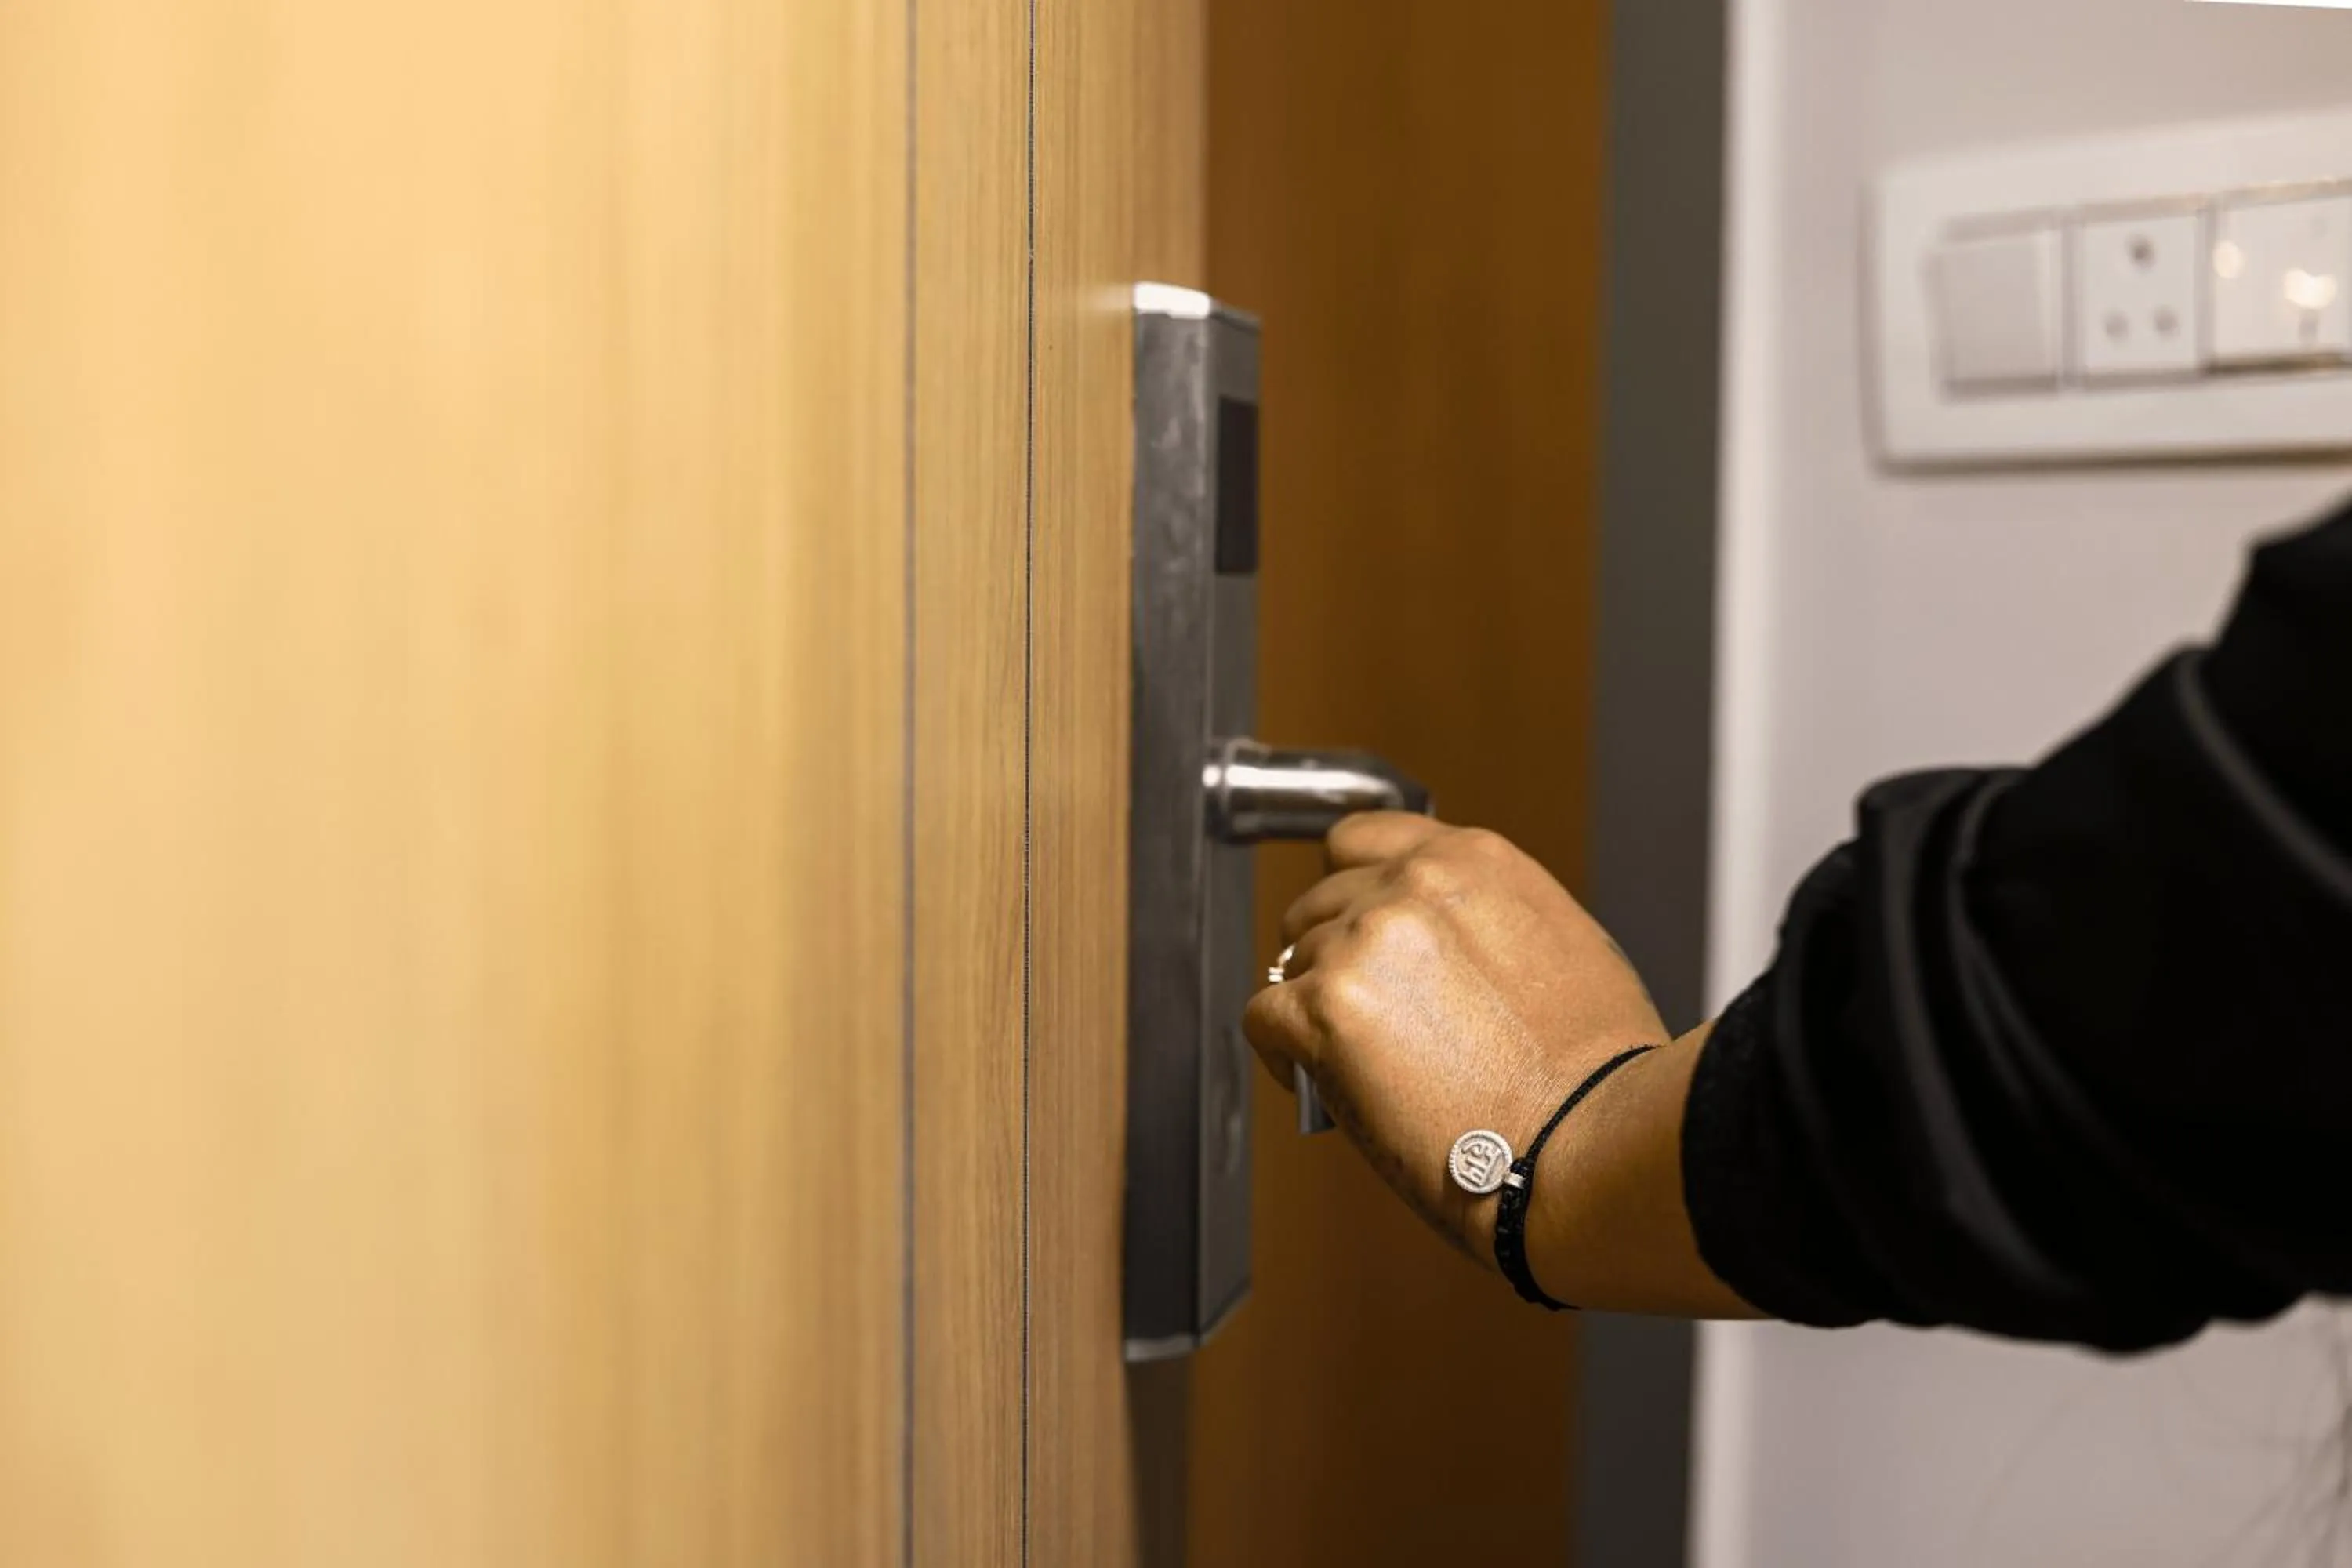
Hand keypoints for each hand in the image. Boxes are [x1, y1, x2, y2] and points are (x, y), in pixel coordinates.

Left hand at [1242, 814, 1667, 1264]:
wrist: (1590, 1140)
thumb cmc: (1595, 1067)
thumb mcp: (1558, 942)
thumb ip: (1482, 917)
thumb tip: (1438, 940)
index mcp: (1470, 859)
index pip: (1362, 840)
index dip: (1348, 888)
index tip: (1350, 925)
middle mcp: (1409, 885)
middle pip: (1319, 905)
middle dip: (1330, 955)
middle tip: (1358, 1013)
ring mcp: (1363, 943)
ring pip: (1292, 963)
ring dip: (1313, 1006)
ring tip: (1352, 1060)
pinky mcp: (1326, 1008)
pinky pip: (1263, 1016)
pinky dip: (1281, 1053)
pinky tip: (1312, 1081)